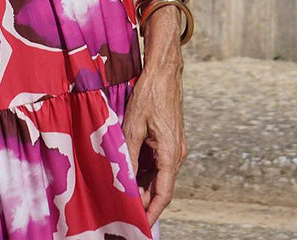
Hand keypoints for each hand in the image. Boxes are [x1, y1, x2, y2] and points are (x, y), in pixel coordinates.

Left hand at [121, 63, 187, 226]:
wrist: (164, 72)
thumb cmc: (149, 95)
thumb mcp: (133, 124)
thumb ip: (129, 153)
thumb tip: (123, 178)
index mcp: (170, 154)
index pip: (163, 194)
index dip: (152, 212)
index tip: (140, 225)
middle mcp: (176, 154)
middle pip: (159, 186)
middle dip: (142, 200)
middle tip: (122, 209)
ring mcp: (174, 147)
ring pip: (157, 175)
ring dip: (141, 184)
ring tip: (120, 191)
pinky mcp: (169, 140)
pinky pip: (157, 161)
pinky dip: (143, 169)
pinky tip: (126, 170)